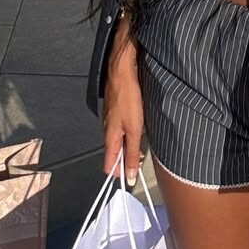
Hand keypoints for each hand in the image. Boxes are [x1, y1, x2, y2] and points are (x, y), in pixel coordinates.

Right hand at [102, 27, 143, 186]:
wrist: (122, 71)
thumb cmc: (128, 97)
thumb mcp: (135, 128)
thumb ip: (132, 152)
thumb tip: (129, 175)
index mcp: (110, 137)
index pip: (108, 165)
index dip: (119, 173)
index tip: (132, 176)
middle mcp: (107, 130)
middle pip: (113, 154)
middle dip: (125, 161)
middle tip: (141, 160)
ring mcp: (110, 120)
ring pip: (117, 141)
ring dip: (128, 147)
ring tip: (142, 146)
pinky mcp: (115, 111)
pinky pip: (120, 129)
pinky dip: (129, 134)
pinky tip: (138, 128)